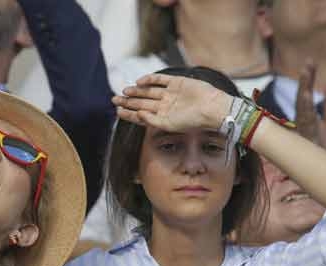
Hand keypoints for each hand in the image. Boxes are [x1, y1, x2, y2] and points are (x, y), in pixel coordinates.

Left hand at [113, 74, 231, 132]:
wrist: (211, 108)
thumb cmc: (193, 121)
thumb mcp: (169, 125)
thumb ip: (152, 121)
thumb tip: (137, 115)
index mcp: (162, 117)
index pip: (141, 115)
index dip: (129, 114)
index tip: (117, 112)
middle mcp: (165, 105)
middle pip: (142, 102)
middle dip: (128, 101)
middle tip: (114, 99)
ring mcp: (170, 93)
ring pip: (148, 91)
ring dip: (136, 91)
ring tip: (124, 91)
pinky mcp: (177, 82)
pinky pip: (160, 79)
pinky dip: (149, 79)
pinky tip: (139, 82)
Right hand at [294, 61, 325, 157]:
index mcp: (306, 124)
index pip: (305, 99)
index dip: (307, 81)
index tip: (310, 62)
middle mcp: (303, 129)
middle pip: (302, 102)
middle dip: (304, 83)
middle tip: (308, 63)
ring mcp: (307, 138)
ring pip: (303, 113)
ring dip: (304, 94)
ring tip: (307, 74)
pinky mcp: (313, 146)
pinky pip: (310, 127)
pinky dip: (308, 112)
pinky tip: (309, 96)